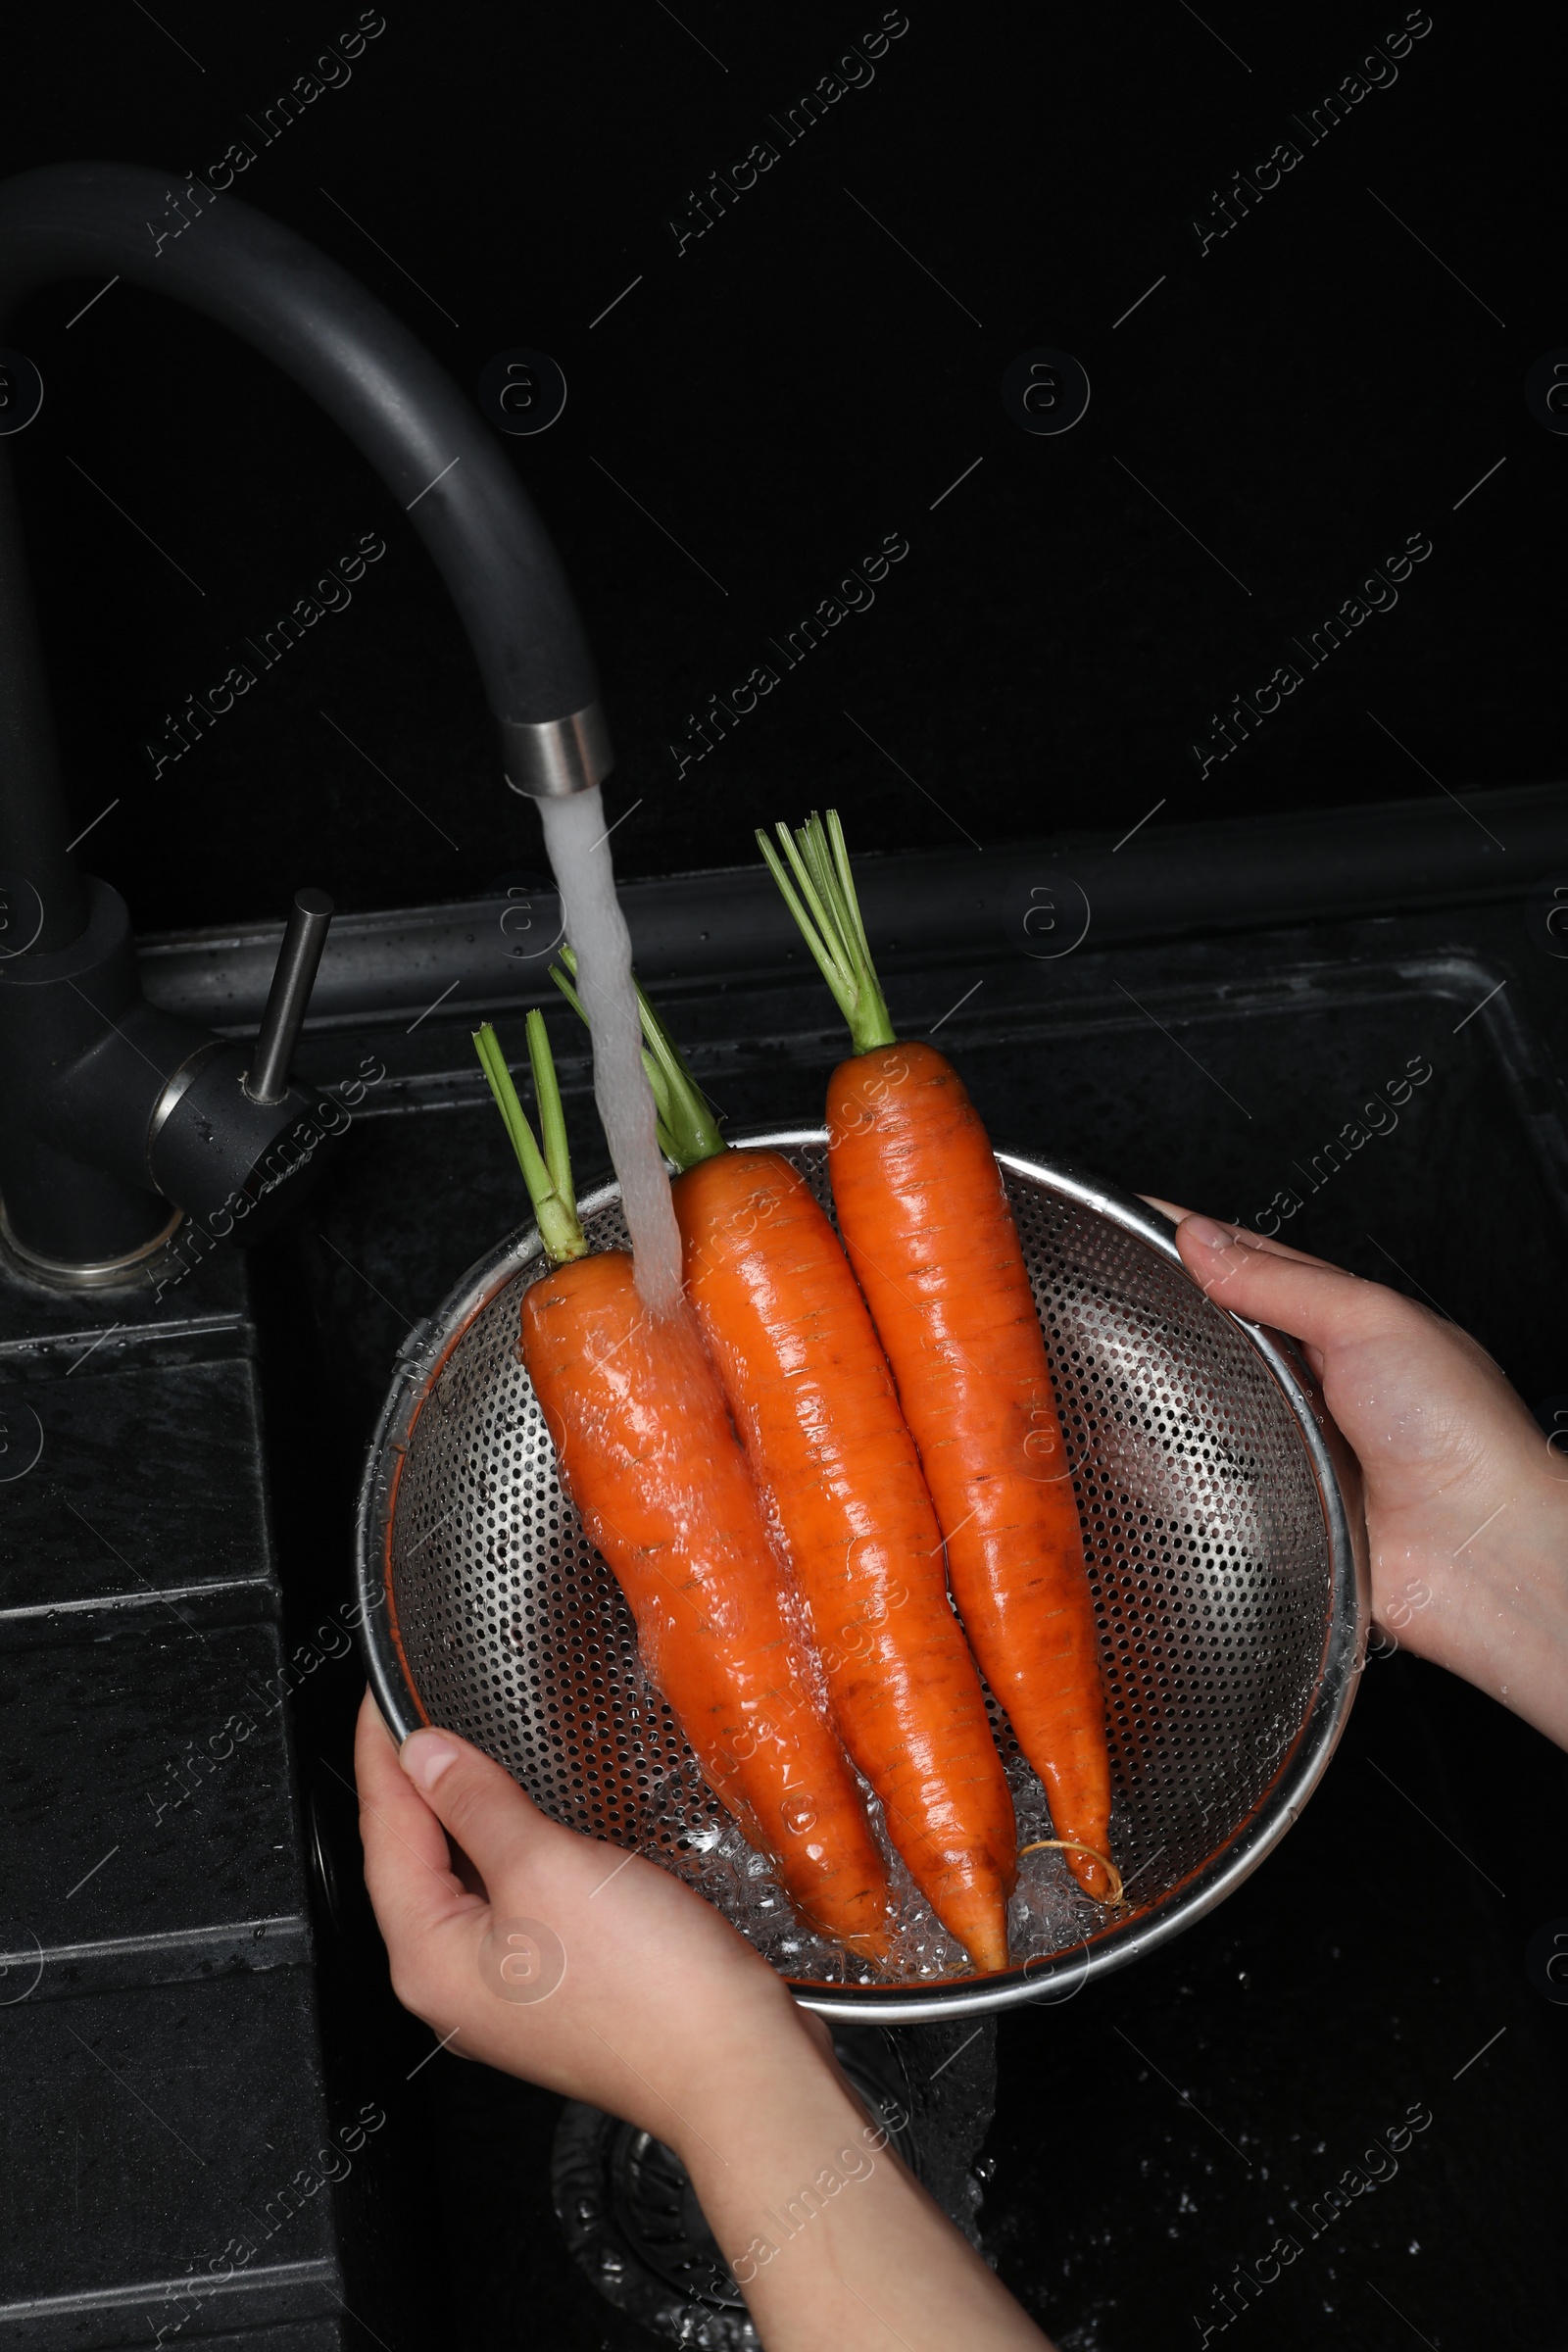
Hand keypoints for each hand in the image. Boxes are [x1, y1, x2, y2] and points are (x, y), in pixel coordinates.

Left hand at [355, 1690, 1052, 2348]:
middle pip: (410, 1860)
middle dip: (412, 1784)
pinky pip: (510, 1900)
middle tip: (415, 1712)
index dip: (381, 1754)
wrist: (734, 2067)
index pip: (382, 1832)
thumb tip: (424, 1756)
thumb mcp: (545, 1866)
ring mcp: (506, 1991)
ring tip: (463, 1751)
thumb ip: (475, 1804)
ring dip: (462, 1816)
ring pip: (462, 1881)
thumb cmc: (649, 1991)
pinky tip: (529, 1821)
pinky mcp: (558, 1986)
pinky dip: (508, 1851)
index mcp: (429, 1958)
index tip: (379, 1698)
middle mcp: (454, 1984)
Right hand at [1153, 1208, 1567, 1748]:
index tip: (1136, 1221)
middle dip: (1171, 1317)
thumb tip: (1202, 1239)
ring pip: (1206, 1410)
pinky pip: (1205, 1486)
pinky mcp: (1275, 1513)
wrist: (1482, 1552)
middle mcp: (1318, 1386)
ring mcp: (1294, 1448)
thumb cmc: (1463, 1436)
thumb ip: (1280, 1281)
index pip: (1253, 1266)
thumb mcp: (1370, 1321)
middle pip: (1220, 1339)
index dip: (1194, 1241)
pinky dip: (1170, 1470)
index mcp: (1347, 1325)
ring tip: (1115, 1372)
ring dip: (1167, 1396)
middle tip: (1111, 1295)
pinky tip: (1136, 1455)